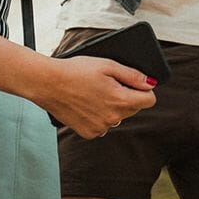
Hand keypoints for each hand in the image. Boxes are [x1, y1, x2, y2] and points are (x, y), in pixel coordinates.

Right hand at [37, 55, 157, 139]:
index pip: (149, 100)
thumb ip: (133, 75)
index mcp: (121, 100)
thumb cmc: (76, 71)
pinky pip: (103, 125)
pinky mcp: (89, 133)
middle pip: (134, 108)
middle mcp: (113, 118)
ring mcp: (100, 127)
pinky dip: (99, 116)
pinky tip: (87, 104)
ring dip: (113, 107)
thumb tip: (150, 83)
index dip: (144, 89)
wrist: (48, 83)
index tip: (134, 83)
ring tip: (95, 93)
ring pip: (118, 117)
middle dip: (127, 96)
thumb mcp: (108, 65)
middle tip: (108, 84)